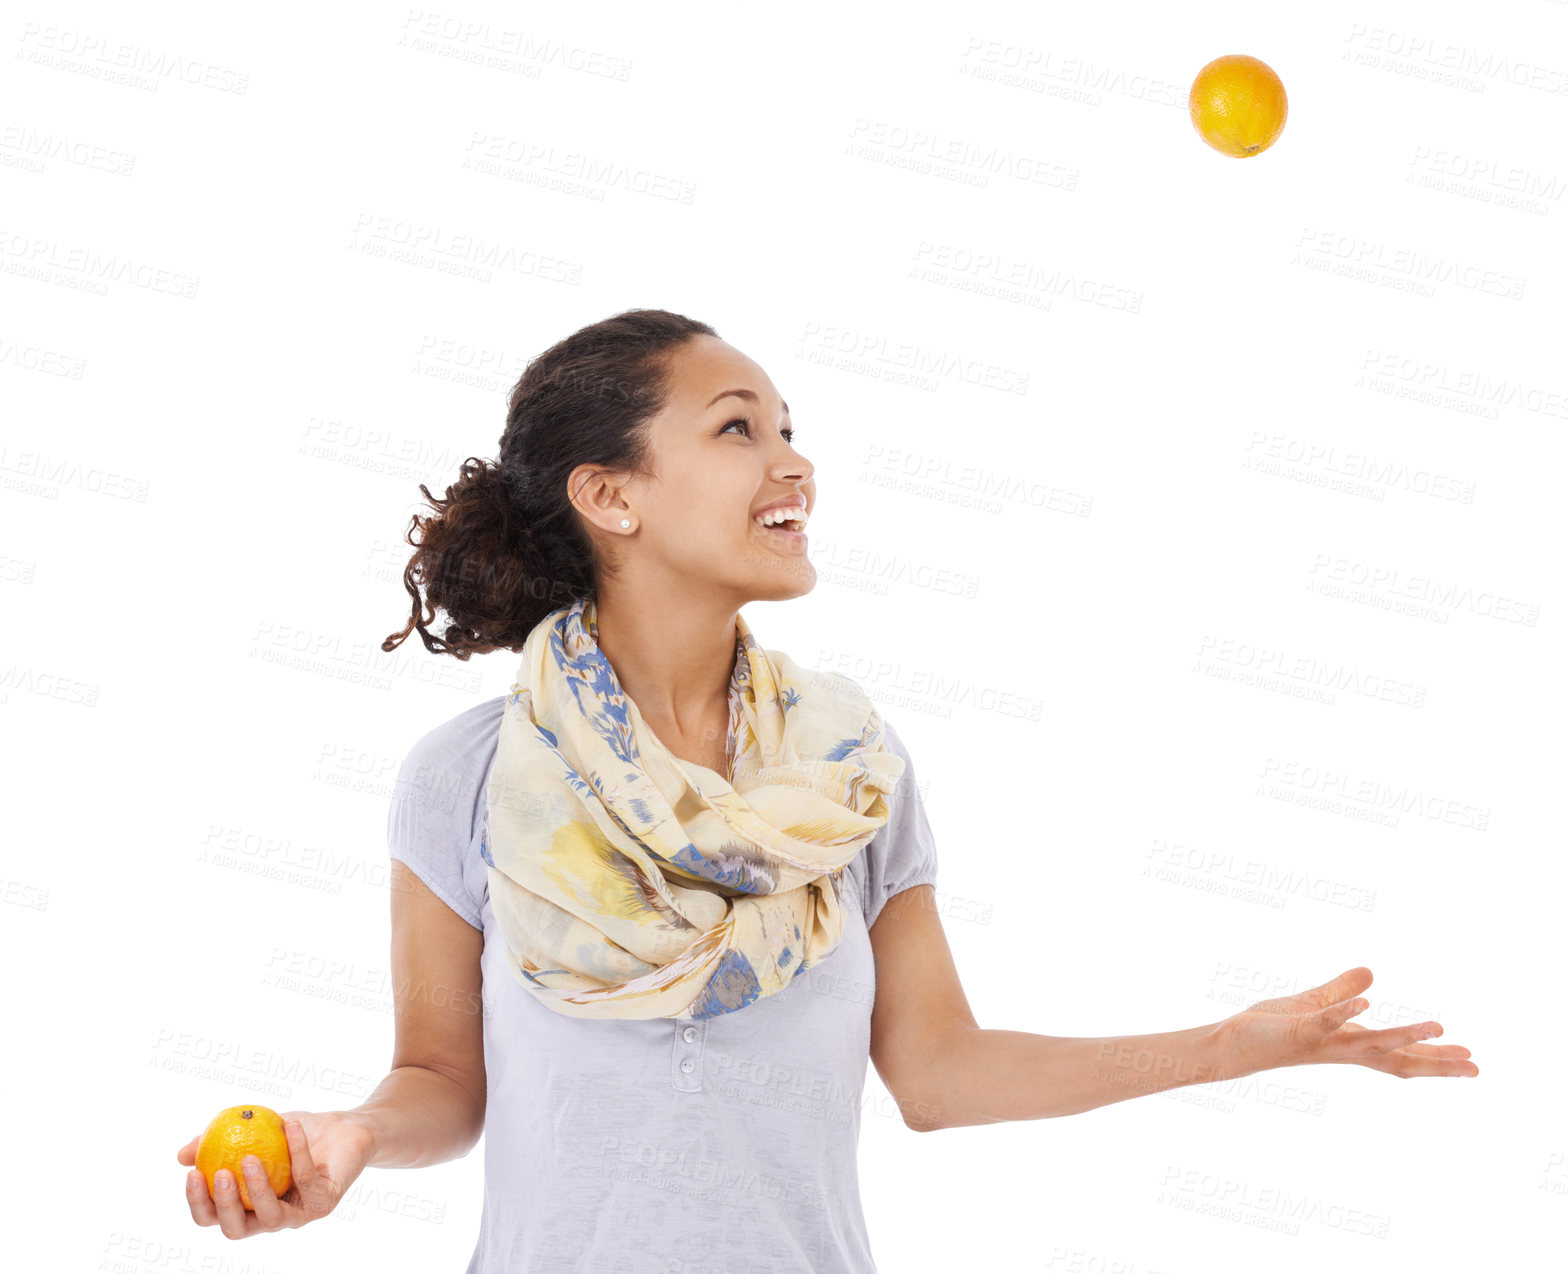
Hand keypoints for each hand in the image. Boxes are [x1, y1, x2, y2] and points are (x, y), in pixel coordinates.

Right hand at [177, 1109, 373, 1237]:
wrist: (346, 1128)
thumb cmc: (296, 1133)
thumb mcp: (255, 1131)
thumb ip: (219, 1142)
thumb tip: (182, 1155)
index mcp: (248, 1206)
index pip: (214, 1217)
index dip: (199, 1203)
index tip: (192, 1173)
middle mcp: (271, 1217)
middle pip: (236, 1230)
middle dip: (223, 1207)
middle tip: (219, 1174)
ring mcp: (299, 1214)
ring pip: (271, 1217)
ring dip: (257, 1190)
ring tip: (249, 1158)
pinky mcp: (325, 1203)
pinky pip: (305, 1178)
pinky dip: (297, 1150)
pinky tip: (290, 1125)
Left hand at [1213, 966, 1479, 1079]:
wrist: (1229, 1045)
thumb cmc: (1269, 1029)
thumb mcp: (1313, 1006)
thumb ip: (1341, 992)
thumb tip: (1372, 974)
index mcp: (1349, 1045)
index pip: (1399, 1055)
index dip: (1434, 1059)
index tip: (1472, 1061)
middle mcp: (1341, 1049)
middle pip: (1396, 1059)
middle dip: (1436, 1062)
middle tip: (1476, 1067)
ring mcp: (1321, 1042)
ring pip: (1370, 1043)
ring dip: (1403, 1035)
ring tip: (1437, 1026)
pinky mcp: (1298, 1030)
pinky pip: (1326, 1021)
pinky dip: (1345, 1011)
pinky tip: (1367, 1001)